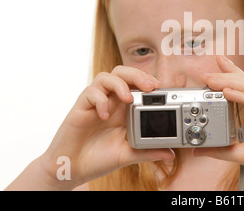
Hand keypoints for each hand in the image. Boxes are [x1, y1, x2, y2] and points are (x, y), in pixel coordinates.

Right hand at [40, 66, 174, 189]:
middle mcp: (111, 101)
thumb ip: (148, 152)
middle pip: (123, 73)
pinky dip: (100, 100)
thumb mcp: (128, 155)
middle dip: (137, 75)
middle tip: (149, 86)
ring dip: (119, 84)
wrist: (73, 169)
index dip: (148, 81)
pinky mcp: (81, 107)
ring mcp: (95, 102)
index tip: (160, 88)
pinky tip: (105, 116)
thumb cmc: (99, 158)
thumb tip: (171, 153)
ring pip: (106, 77)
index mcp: (124, 108)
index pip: (136, 84)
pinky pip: (90, 93)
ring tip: (128, 98)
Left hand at [196, 56, 243, 189]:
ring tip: (212, 79)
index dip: (231, 73)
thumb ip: (221, 150)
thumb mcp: (242, 154)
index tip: (216, 62)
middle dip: (225, 75)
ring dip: (230, 83)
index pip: (243, 87)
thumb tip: (198, 149)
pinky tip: (228, 92)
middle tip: (207, 73)